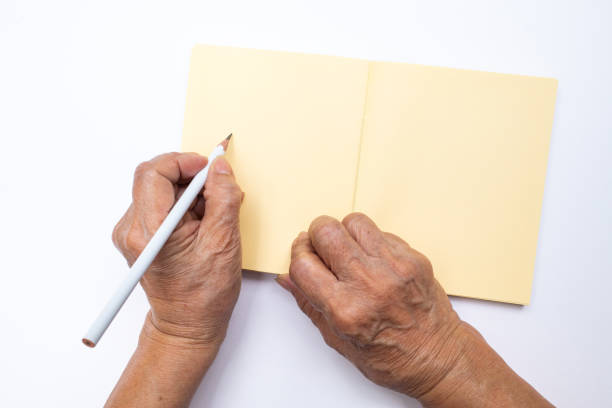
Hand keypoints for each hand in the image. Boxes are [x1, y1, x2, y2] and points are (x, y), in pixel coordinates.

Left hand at [112, 152, 242, 346]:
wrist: (186, 326)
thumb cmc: (204, 295)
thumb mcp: (224, 241)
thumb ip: (223, 197)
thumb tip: (220, 167)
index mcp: (149, 231)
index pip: (154, 172)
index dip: (184, 162)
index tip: (209, 168)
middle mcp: (132, 230)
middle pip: (156, 179)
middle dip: (190, 179)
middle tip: (217, 193)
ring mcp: (133, 233)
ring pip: (160, 190)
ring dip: (189, 194)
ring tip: (211, 217)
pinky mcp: (140, 236)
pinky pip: (160, 204)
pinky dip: (184, 206)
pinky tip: (200, 225)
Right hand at [277, 213, 551, 406]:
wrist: (437, 357)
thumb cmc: (391, 357)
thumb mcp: (338, 341)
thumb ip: (309, 305)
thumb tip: (288, 278)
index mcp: (346, 311)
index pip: (303, 264)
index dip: (297, 255)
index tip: (302, 256)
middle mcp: (370, 285)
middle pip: (326, 231)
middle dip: (316, 236)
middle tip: (321, 248)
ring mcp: (394, 268)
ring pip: (353, 222)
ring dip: (344, 232)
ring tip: (347, 251)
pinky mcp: (413, 258)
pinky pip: (380, 232)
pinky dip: (369, 240)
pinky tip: (371, 259)